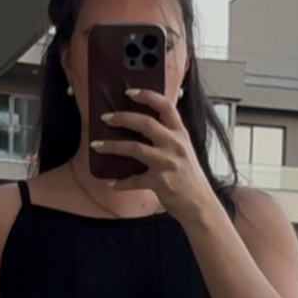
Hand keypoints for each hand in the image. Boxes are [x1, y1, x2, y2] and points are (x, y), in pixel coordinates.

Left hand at [92, 89, 216, 225]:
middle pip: (145, 123)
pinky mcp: (159, 181)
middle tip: (106, 118)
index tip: (129, 92)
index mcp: (180, 134)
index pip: (165, 106)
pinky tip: (112, 183)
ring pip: (134, 148)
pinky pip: (134, 180)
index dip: (147, 96)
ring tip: (97, 145)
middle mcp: (174, 145)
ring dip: (112, 146)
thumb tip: (144, 131)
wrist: (200, 205)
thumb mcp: (184, 152)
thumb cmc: (191, 180)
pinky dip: (121, 182)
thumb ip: (168, 139)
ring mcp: (167, 163)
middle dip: (122, 118)